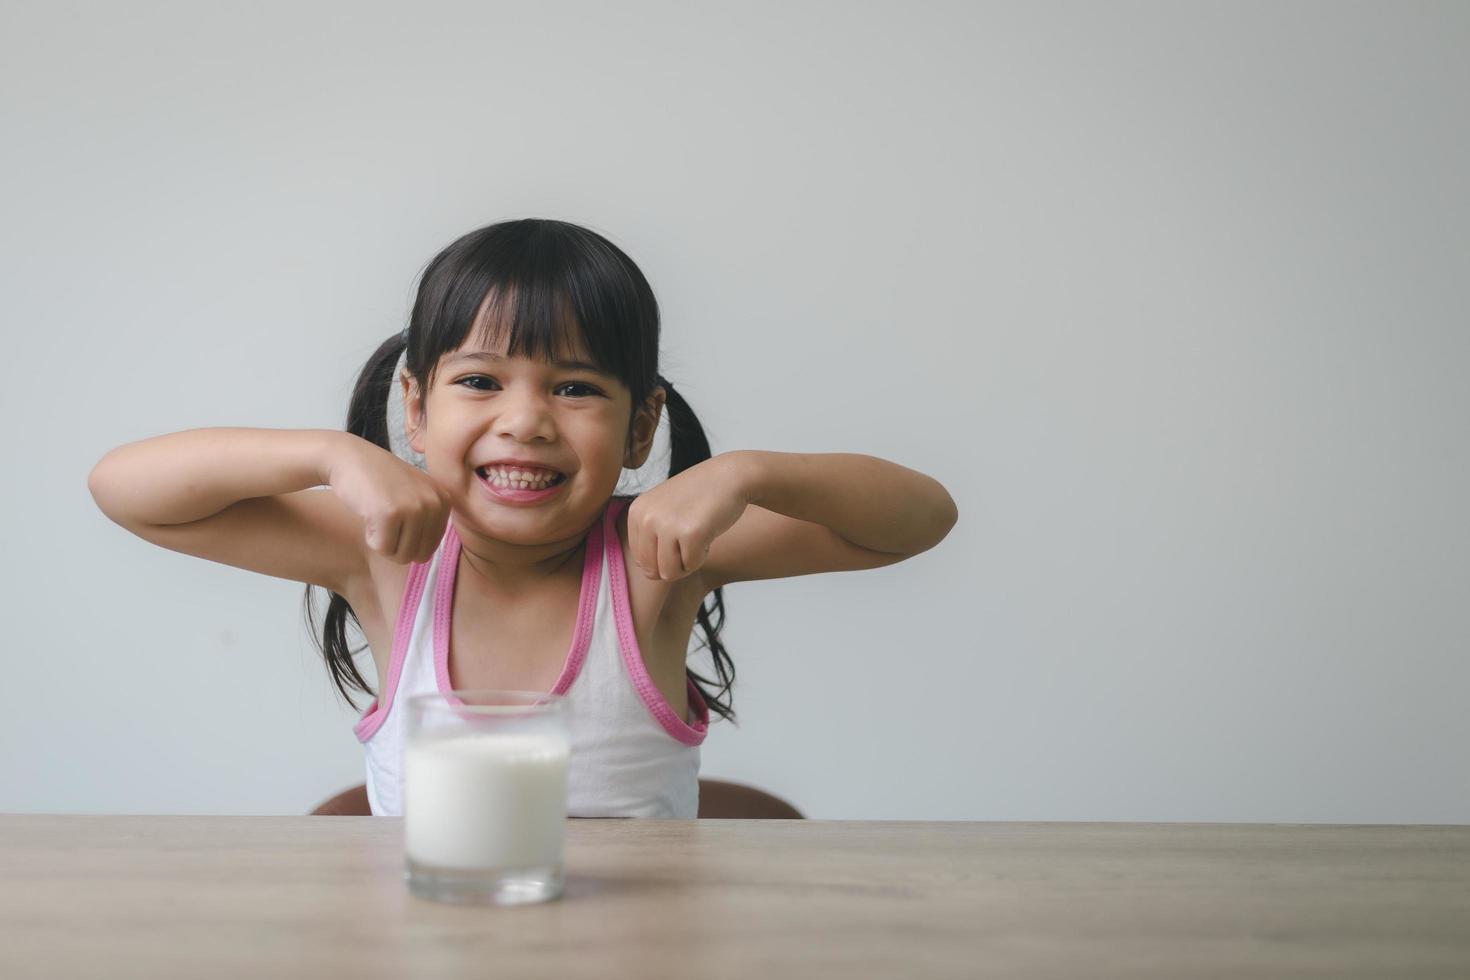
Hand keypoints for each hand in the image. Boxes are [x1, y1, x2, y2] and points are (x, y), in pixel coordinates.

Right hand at [325, 436, 451, 563]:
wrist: (349, 457)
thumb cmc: (379, 480)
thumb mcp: (416, 494)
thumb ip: (427, 521)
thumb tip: (426, 558)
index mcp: (444, 501)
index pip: (430, 548)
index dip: (407, 540)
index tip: (396, 513)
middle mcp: (434, 503)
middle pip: (418, 555)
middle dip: (396, 545)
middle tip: (384, 517)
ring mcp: (414, 507)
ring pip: (400, 555)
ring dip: (382, 542)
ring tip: (378, 514)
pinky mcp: (391, 513)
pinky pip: (382, 548)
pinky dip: (370, 537)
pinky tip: (368, 512)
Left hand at [626, 456, 749, 580]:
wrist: (730, 476)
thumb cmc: (699, 496)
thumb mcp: (662, 509)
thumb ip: (649, 537)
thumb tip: (649, 574)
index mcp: (636, 513)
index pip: (640, 559)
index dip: (663, 555)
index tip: (678, 531)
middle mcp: (646, 518)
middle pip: (652, 570)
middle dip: (673, 563)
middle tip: (688, 538)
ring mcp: (667, 525)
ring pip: (668, 573)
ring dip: (687, 561)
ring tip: (697, 536)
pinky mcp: (690, 533)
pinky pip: (691, 566)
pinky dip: (702, 555)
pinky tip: (707, 531)